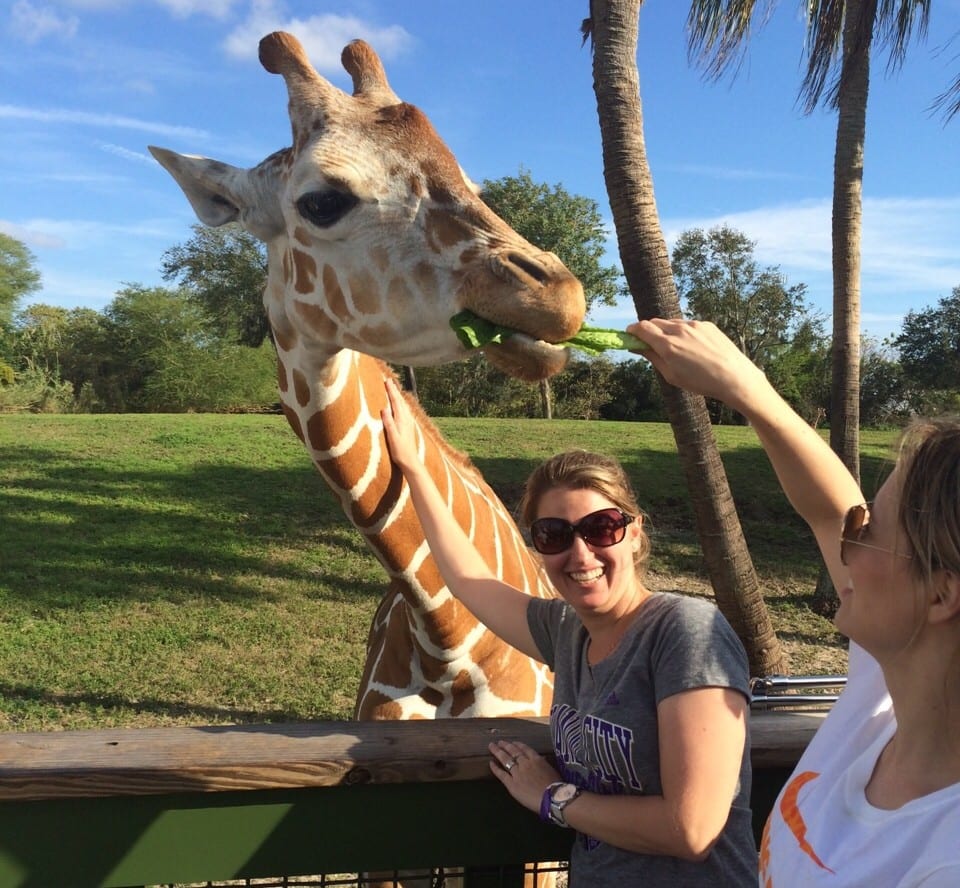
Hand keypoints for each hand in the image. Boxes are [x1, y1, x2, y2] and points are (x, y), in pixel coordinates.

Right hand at [381, 377, 420, 473]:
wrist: (411, 462)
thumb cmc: (400, 451)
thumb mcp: (392, 437)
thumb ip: (389, 423)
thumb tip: (384, 408)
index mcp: (401, 420)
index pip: (395, 401)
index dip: (391, 391)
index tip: (387, 380)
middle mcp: (406, 419)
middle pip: (400, 401)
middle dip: (394, 390)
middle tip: (389, 380)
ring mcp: (408, 423)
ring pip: (403, 405)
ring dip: (398, 396)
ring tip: (393, 389)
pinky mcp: (408, 427)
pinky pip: (404, 411)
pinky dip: (400, 404)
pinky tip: (400, 406)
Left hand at [488, 740, 561, 815]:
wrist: (552, 798)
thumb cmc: (556, 786)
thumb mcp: (552, 770)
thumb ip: (544, 764)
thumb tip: (542, 759)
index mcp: (536, 759)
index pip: (524, 749)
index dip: (517, 745)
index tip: (512, 742)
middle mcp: (525, 763)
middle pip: (513, 752)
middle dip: (505, 746)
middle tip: (499, 741)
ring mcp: (517, 773)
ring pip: (506, 759)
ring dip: (498, 752)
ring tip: (492, 746)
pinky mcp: (512, 784)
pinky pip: (501, 774)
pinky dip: (495, 768)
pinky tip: (491, 763)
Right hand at [627, 318, 764, 408]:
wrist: (734, 377)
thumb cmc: (701, 382)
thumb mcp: (671, 375)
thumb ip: (652, 358)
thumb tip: (637, 347)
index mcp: (668, 345)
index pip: (642, 328)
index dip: (632, 330)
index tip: (629, 334)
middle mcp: (679, 330)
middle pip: (655, 322)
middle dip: (648, 330)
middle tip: (648, 342)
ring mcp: (694, 325)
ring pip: (672, 323)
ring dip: (666, 331)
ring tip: (675, 349)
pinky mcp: (707, 324)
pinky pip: (688, 325)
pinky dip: (683, 332)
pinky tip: (693, 348)